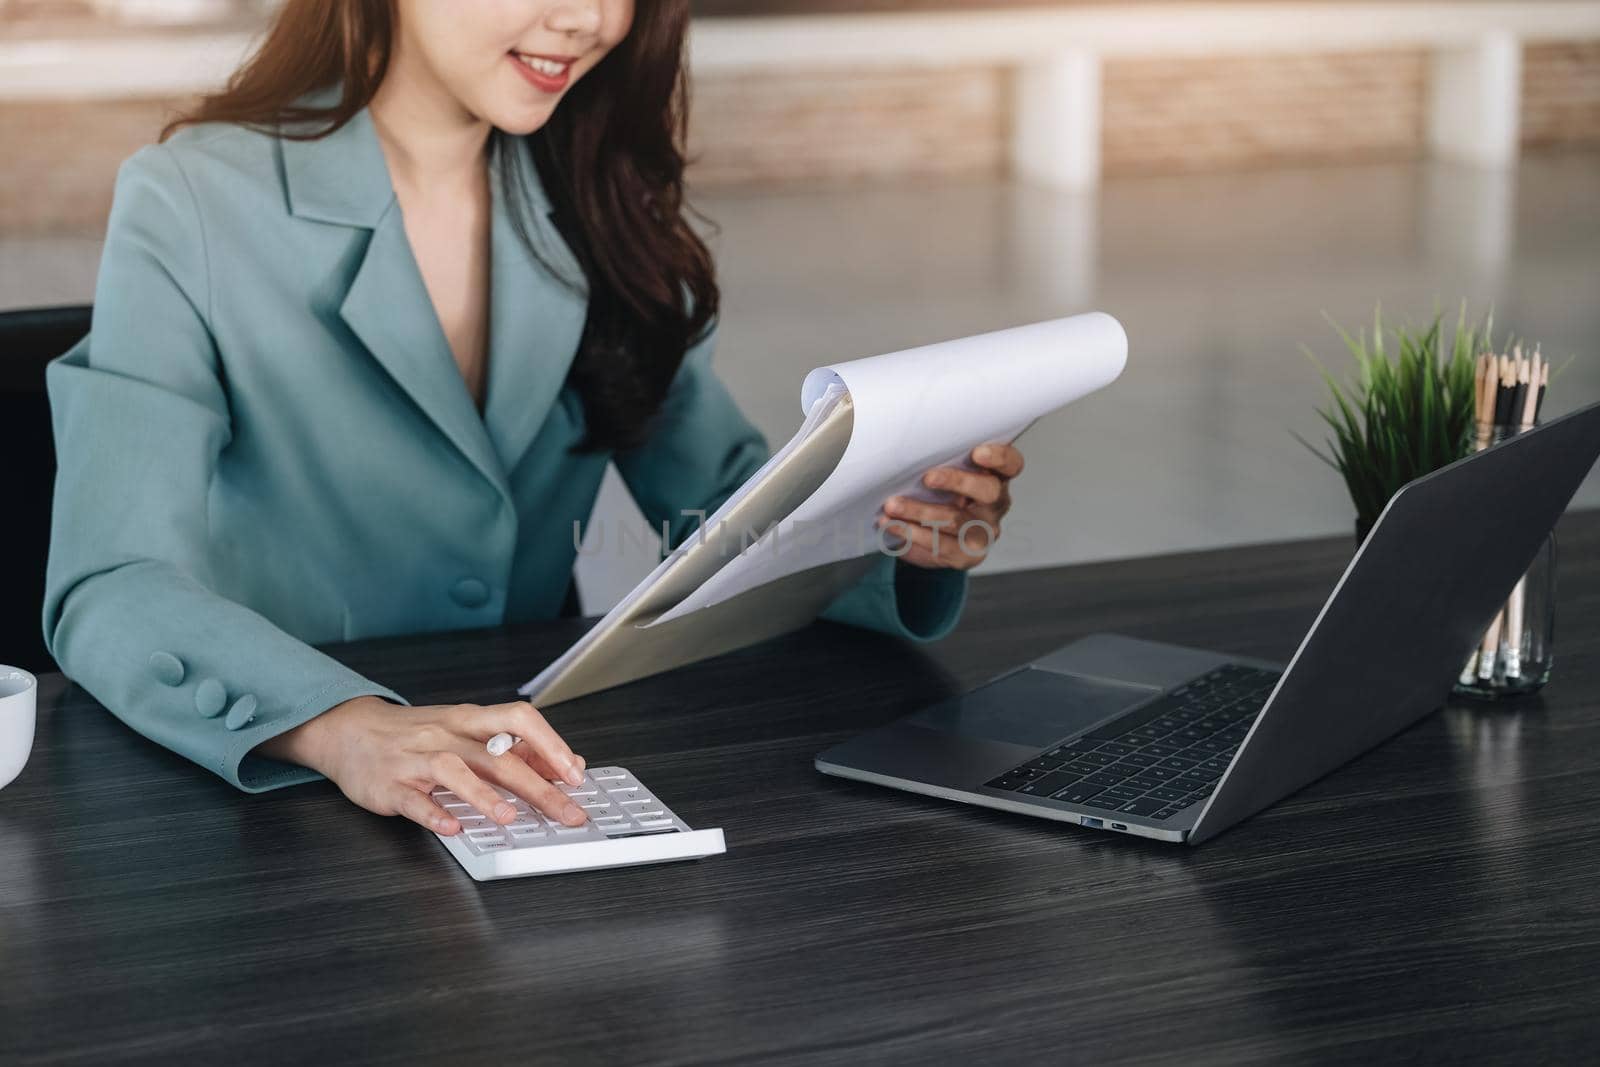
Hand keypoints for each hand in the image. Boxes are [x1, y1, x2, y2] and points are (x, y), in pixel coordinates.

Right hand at [257, 696, 589, 834]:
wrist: (350, 730)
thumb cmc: (418, 734)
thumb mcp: (467, 732)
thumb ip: (515, 748)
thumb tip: (567, 764)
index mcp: (470, 720)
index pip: (519, 719)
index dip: (550, 744)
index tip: (575, 773)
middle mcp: (446, 735)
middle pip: (497, 755)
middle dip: (537, 785)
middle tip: (566, 812)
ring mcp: (416, 759)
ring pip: (453, 771)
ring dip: (484, 794)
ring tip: (509, 817)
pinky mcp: (390, 785)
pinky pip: (413, 800)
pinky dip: (434, 814)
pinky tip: (452, 827)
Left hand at [877, 442, 1023, 570]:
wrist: (931, 536)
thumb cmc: (938, 494)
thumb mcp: (942, 473)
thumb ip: (938, 460)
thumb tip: (906, 449)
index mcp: (995, 477)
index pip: (1011, 465)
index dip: (1000, 458)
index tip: (977, 453)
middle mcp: (995, 505)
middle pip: (989, 491)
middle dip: (957, 481)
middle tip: (928, 478)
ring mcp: (983, 532)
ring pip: (958, 520)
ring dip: (921, 511)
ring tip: (893, 505)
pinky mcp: (967, 555)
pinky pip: (940, 545)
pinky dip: (912, 533)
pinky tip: (892, 525)